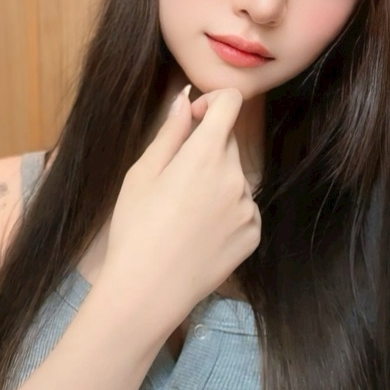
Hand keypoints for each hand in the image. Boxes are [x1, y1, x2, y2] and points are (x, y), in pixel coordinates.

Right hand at [102, 86, 260, 325]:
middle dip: (206, 147)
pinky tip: (199, 232)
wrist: (148, 290)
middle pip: (228, 141)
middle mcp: (236, 176)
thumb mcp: (143, 173)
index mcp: (206, 154)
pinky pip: (243, 207)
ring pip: (235, 175)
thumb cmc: (135, 227)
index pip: (231, 102)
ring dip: (216, 180)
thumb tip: (185, 99)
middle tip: (174, 178)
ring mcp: (248, 207)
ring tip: (184, 212)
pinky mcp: (254, 234)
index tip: (192, 120)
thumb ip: (170, 132)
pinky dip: (226, 210)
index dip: (212, 102)